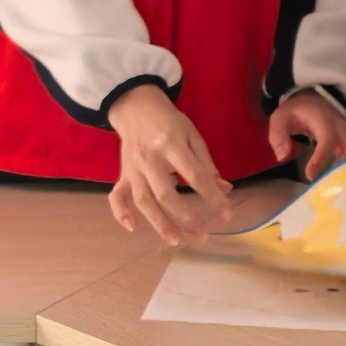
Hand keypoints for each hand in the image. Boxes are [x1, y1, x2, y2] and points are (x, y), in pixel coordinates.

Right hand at [105, 86, 231, 241]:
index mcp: (171, 143)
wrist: (135, 106)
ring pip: (144, 200)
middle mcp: (150, 158)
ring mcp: (133, 168)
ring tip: (174, 239)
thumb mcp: (192, 134)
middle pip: (166, 193)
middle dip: (185, 216)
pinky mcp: (123, 174)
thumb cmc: (168, 121)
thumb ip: (206, 163)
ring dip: (158, 222)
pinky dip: (120, 212)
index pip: (194, 175)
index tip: (227, 213)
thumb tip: (224, 189)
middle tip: (202, 234)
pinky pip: (118, 196)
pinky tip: (131, 227)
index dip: (212, 196)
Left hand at [267, 90, 345, 180]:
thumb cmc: (297, 109)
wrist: (314, 97)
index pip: (327, 139)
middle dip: (344, 170)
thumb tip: (282, 157)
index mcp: (323, 120)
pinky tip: (344, 185)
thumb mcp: (280, 117)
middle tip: (332, 189)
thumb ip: (278, 135)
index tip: (311, 176)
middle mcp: (340, 128)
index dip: (321, 158)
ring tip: (341, 191)